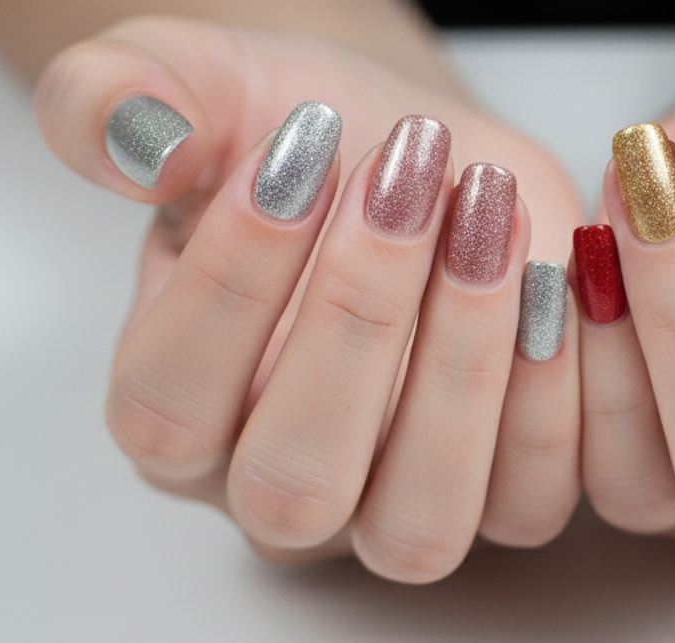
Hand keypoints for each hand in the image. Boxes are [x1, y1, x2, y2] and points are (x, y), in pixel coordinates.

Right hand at [35, 16, 585, 580]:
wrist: (422, 158)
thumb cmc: (306, 144)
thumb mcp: (198, 86)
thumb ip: (119, 100)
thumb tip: (134, 144)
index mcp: (174, 414)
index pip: (168, 406)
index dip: (230, 286)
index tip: (299, 152)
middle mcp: (275, 490)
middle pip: (294, 484)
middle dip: (357, 321)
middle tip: (407, 176)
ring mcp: (391, 510)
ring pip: (418, 524)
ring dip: (464, 368)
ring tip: (490, 214)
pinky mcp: (502, 498)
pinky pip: (531, 503)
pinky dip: (555, 395)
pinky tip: (555, 272)